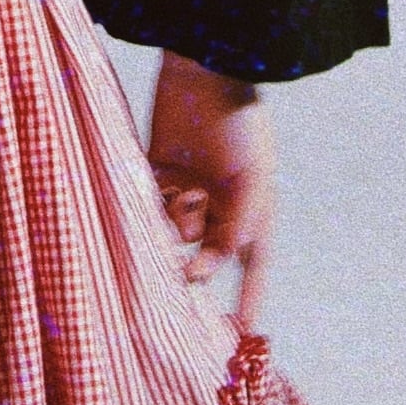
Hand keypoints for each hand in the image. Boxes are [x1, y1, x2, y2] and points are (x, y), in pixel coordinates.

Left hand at [148, 52, 273, 328]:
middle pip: (205, 253)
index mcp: (253, 207)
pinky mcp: (157, 171)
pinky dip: (152, 207)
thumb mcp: (250, 182)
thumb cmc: (240, 122)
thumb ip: (233, 230)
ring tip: (181, 192)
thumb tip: (205, 271)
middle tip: (181, 274)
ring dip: (173, 227)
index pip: (252, 265)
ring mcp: (188, 188)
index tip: (240, 335)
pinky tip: (163, 183)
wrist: (204, 69)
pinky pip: (151, 207)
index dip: (248, 300)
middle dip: (195, 264)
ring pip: (174, 233)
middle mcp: (220, 204)